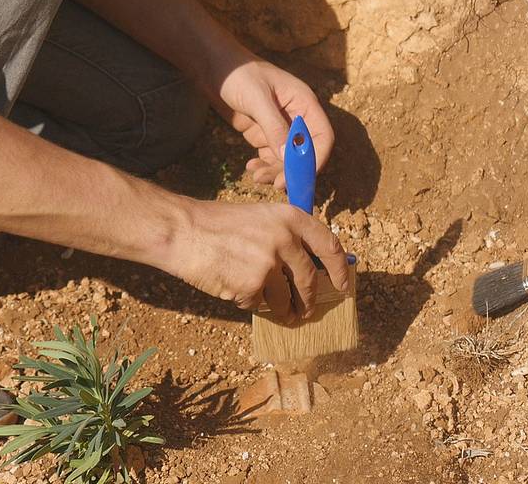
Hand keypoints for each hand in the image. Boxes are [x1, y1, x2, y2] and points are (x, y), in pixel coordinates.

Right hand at [165, 200, 350, 323]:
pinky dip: (250, 302)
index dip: (339, 269)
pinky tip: (236, 289)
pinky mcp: (251, 286)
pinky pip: (258, 304)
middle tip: (306, 310)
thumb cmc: (219, 223)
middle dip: (309, 300)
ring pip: (285, 299)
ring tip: (275, 309)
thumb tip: (308, 265)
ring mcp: (269, 265)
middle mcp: (285, 240)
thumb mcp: (261, 217)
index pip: (329, 245)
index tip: (342, 285)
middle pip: (309, 280)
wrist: (185, 231)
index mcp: (291, 218)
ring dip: (282, 309)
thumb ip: (286, 236)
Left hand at [214, 57, 334, 189]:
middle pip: (305, 152)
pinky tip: (250, 167)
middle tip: (275, 184)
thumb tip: (288, 157)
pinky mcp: (264, 133)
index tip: (299, 176)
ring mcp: (280, 127)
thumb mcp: (257, 99)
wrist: (211, 67)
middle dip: (291, 170)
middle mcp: (296, 117)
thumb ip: (274, 127)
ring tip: (256, 176)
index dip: (315, 158)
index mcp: (304, 103)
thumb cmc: (238, 74)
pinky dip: (264, 165)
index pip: (322, 136)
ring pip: (287, 158)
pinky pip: (271, 156)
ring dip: (275, 171)